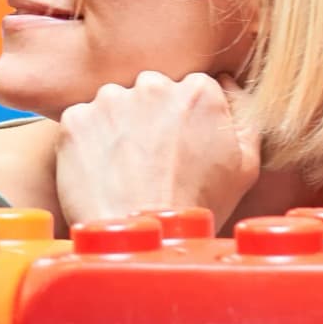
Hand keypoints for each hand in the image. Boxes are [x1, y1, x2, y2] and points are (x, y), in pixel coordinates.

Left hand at [51, 71, 262, 231]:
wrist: (142, 240)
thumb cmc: (197, 208)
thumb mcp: (245, 165)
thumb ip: (242, 115)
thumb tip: (228, 83)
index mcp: (199, 91)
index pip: (191, 89)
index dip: (186, 120)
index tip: (180, 146)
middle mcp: (154, 85)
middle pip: (151, 92)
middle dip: (150, 117)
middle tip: (153, 161)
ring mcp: (110, 100)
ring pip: (115, 105)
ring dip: (118, 128)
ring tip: (126, 170)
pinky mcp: (77, 119)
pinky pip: (82, 122)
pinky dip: (88, 143)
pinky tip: (102, 172)